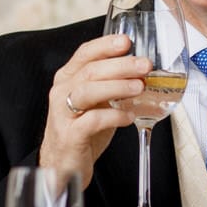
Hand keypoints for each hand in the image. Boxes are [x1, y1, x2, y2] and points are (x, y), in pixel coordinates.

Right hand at [38, 35, 147, 188]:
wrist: (63, 164)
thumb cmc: (83, 130)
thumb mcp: (97, 102)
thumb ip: (112, 85)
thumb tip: (143, 72)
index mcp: (68, 78)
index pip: (85, 53)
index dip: (105, 45)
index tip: (127, 41)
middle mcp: (62, 92)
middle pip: (90, 70)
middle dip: (120, 65)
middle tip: (144, 65)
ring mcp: (63, 113)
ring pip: (88, 91)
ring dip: (116, 86)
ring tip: (138, 87)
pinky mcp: (70, 135)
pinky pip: (92, 120)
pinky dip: (113, 116)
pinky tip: (129, 117)